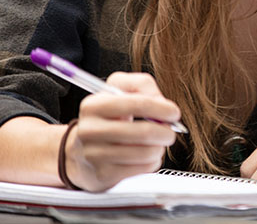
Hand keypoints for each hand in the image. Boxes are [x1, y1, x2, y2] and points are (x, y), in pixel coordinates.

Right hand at [64, 72, 181, 190]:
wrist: (78, 152)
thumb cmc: (107, 118)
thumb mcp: (118, 90)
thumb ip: (143, 86)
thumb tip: (162, 103)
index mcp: (94, 105)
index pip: (138, 103)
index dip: (162, 108)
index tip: (174, 113)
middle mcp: (90, 130)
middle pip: (144, 132)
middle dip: (165, 132)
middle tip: (170, 131)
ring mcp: (93, 155)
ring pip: (145, 152)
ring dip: (159, 148)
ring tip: (157, 143)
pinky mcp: (101, 175)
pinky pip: (140, 169)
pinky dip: (151, 162)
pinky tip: (146, 156)